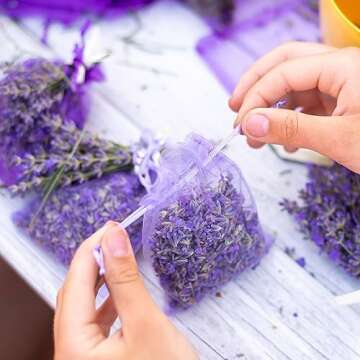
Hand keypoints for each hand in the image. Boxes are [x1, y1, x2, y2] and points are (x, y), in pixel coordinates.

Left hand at [54, 222, 197, 359]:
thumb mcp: (146, 323)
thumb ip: (126, 278)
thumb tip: (114, 237)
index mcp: (73, 346)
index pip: (74, 281)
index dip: (92, 248)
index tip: (111, 226)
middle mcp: (71, 352)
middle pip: (73, 292)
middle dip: (92, 261)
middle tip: (113, 236)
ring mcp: (84, 356)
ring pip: (84, 305)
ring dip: (99, 278)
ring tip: (115, 256)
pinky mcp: (100, 357)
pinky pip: (96, 319)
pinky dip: (107, 298)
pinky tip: (119, 289)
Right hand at [229, 42, 359, 172]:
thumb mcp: (340, 138)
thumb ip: (292, 129)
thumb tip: (250, 124)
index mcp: (343, 67)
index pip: (283, 73)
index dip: (256, 98)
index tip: (241, 124)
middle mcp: (340, 68)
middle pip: (285, 63)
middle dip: (256, 86)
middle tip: (235, 108)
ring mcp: (341, 84)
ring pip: (294, 85)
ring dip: (271, 106)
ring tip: (255, 134)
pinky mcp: (342, 102)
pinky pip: (307, 103)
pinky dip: (289, 119)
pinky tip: (284, 142)